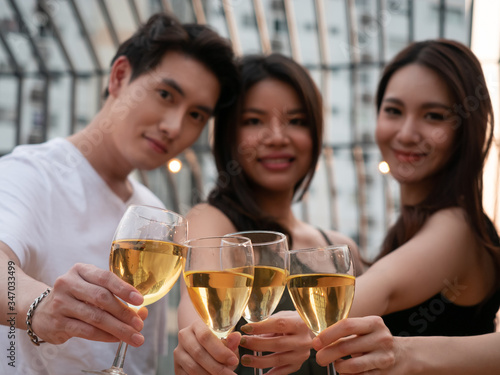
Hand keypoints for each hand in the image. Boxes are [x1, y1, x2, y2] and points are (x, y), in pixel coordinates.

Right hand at [31, 263, 145, 346]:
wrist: (41, 311)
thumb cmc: (76, 297)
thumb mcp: (93, 289)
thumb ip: (117, 297)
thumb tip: (143, 312)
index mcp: (81, 270)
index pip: (105, 277)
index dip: (124, 289)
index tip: (140, 300)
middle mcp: (68, 283)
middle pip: (101, 298)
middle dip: (124, 312)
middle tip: (139, 324)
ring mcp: (60, 303)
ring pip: (95, 317)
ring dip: (118, 328)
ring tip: (134, 336)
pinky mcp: (57, 322)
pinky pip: (86, 331)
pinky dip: (105, 336)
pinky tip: (116, 339)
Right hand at [174, 319, 239, 374]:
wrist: (201, 347)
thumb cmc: (216, 344)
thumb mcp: (225, 341)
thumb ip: (231, 341)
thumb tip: (237, 337)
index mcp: (196, 326)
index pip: (205, 336)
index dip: (220, 351)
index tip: (234, 360)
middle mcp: (184, 337)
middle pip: (199, 353)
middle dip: (217, 367)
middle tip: (231, 374)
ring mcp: (178, 352)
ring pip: (193, 367)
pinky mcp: (176, 367)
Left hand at [238, 310, 311, 374]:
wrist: (309, 332)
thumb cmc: (293, 322)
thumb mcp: (283, 316)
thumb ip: (269, 323)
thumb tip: (250, 330)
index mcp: (299, 324)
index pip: (278, 324)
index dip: (260, 327)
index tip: (245, 328)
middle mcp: (302, 340)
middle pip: (278, 344)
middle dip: (257, 344)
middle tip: (243, 342)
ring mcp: (301, 355)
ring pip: (278, 360)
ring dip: (259, 361)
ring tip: (246, 359)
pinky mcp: (298, 365)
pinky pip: (282, 372)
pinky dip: (270, 374)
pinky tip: (260, 373)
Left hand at [313, 316, 395, 373]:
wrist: (402, 355)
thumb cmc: (376, 340)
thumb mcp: (366, 328)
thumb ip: (346, 330)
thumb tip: (319, 338)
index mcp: (374, 323)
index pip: (347, 326)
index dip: (328, 335)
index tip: (316, 342)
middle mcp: (381, 339)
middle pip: (346, 347)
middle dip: (327, 354)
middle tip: (319, 358)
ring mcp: (384, 358)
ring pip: (352, 366)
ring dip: (338, 367)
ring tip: (336, 364)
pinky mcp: (384, 374)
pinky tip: (346, 371)